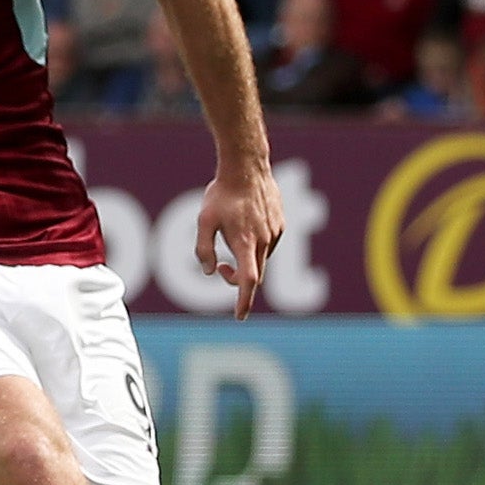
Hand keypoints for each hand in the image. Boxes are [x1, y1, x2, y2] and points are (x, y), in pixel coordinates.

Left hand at [196, 163, 284, 320]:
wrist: (247, 167)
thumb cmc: (222, 194)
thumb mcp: (203, 221)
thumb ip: (203, 249)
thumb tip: (208, 271)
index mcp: (245, 242)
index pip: (248, 281)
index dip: (244, 301)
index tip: (239, 317)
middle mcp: (265, 241)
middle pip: (255, 275)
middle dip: (237, 279)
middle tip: (219, 266)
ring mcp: (276, 233)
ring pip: (262, 260)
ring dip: (246, 259)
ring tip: (231, 232)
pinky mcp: (281, 225)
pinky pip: (269, 245)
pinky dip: (256, 246)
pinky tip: (245, 224)